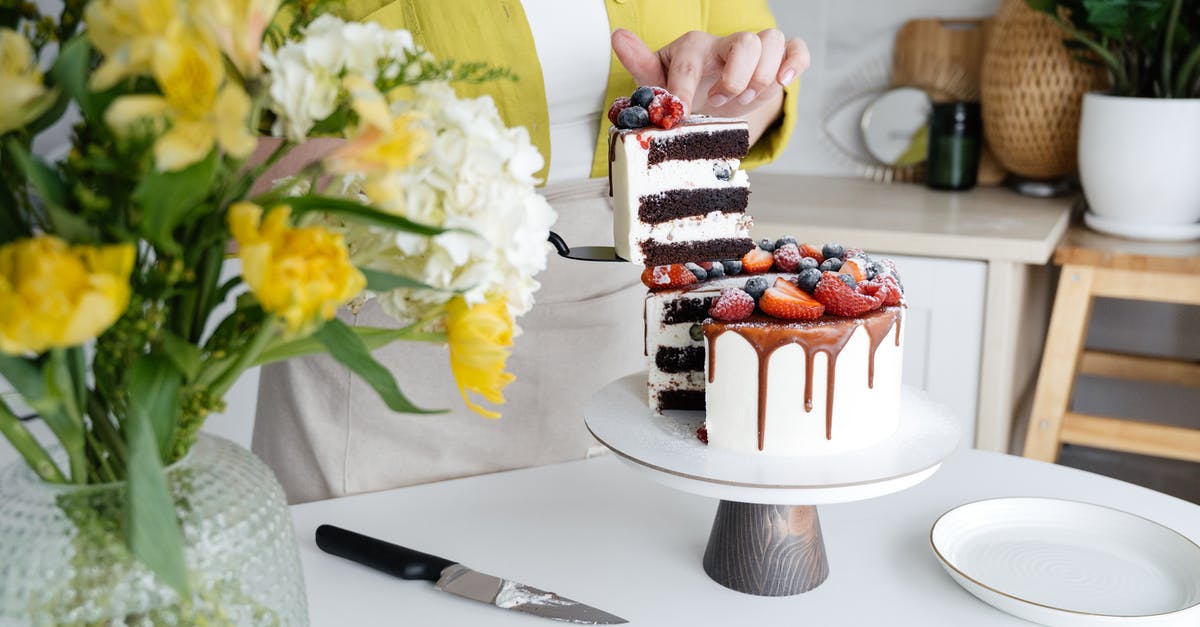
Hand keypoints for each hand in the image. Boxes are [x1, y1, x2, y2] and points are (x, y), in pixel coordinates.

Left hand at [611, 28, 808, 141]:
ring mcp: (754, 49)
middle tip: (719, 103)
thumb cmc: (682, 88)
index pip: (692, 61)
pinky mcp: (777, 60)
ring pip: (772, 41)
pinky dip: (795, 63)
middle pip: (745, 42)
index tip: (681, 114)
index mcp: (693, 47)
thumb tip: (617, 36)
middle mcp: (725, 43)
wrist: (708, 99)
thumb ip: (640, 63)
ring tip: (743, 100)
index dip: (686, 90)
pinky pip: (796, 49)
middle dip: (735, 80)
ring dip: (762, 78)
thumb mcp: (657, 81)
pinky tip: (784, 82)